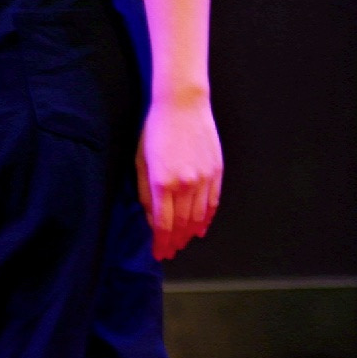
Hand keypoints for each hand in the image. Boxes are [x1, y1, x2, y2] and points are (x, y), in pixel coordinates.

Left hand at [140, 94, 222, 259]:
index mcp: (162, 183)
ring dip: (190, 233)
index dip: (161, 241)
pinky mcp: (216, 172)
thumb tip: (150, 216)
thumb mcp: (140, 160)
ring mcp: (204, 179)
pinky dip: (207, 218)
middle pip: (182, 224)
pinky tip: (201, 228)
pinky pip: (213, 202)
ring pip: (199, 216)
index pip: (163, 223)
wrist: (182, 105)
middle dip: (175, 241)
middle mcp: (185, 184)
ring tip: (183, 243)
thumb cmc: (155, 129)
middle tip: (170, 252)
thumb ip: (144, 191)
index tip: (158, 252)